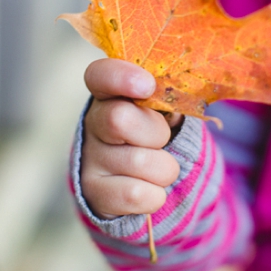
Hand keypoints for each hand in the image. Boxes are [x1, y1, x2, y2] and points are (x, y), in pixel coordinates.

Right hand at [81, 58, 181, 219]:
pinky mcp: (93, 192)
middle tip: (161, 139)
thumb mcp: (161, 110)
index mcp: (111, 94)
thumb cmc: (155, 135)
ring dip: (164, 168)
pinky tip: (148, 189)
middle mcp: (93, 122)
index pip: (100, 75)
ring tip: (157, 167)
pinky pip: (136, 195)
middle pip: (119, 119)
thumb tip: (180, 102)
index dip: (122, 77)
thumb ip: (168, 98)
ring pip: (139, 162)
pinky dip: (155, 195)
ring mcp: (90, 158)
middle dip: (156, 132)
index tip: (148, 85)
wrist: (136, 180)